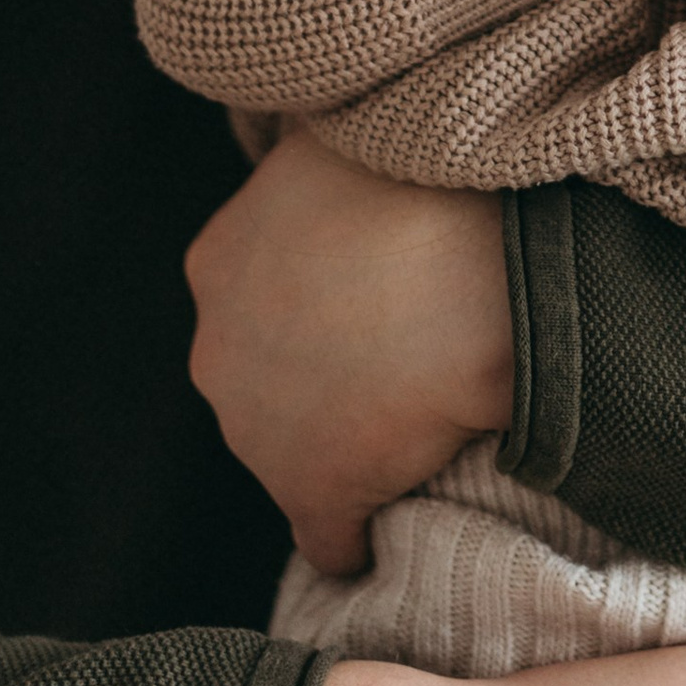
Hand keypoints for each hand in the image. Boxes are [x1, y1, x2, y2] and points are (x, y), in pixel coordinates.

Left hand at [184, 140, 512, 571]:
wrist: (468, 261)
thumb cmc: (424, 182)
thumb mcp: (344, 147)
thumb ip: (322, 180)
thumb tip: (349, 183)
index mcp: (218, 262)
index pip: (259, 308)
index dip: (322, 311)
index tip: (380, 302)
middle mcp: (216, 349)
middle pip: (269, 381)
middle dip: (326, 373)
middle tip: (412, 350)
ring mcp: (256, 426)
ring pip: (299, 450)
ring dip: (352, 441)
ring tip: (428, 418)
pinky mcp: (313, 489)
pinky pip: (333, 537)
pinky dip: (365, 534)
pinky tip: (404, 524)